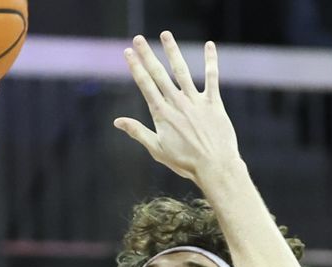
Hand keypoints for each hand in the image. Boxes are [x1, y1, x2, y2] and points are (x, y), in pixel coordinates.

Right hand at [114, 32, 240, 184]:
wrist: (214, 166)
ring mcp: (195, 101)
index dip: (135, 67)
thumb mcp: (157, 150)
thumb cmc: (185, 162)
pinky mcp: (213, 103)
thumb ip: (138, 132)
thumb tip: (117, 121)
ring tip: (165, 35)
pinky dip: (211, 61)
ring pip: (182, 71)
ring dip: (173, 51)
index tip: (128, 53)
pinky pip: (212, 78)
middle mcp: (177, 103)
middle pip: (159, 74)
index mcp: (162, 114)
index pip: (145, 85)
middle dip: (147, 55)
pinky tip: (210, 45)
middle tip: (138, 38)